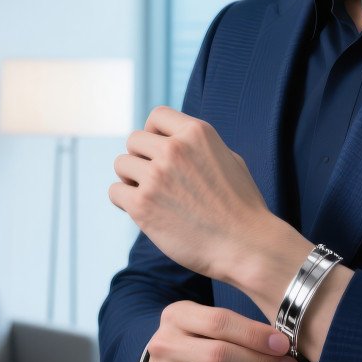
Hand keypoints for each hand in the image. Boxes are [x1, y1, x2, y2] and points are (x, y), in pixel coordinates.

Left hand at [109, 106, 271, 281]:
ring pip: (121, 165)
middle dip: (141, 158)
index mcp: (197, 133)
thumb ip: (199, 146)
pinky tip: (144, 212)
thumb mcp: (229, 160)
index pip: (158, 116)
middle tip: (155, 180)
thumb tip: (175, 140)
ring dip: (131, 180)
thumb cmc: (242, 207)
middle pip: (134, 140)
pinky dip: (124, 202)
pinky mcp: (142, 205)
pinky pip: (115, 192)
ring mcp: (156, 176)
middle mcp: (174, 149)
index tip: (158, 151)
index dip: (154, 133)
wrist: (246, 245)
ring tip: (151, 197)